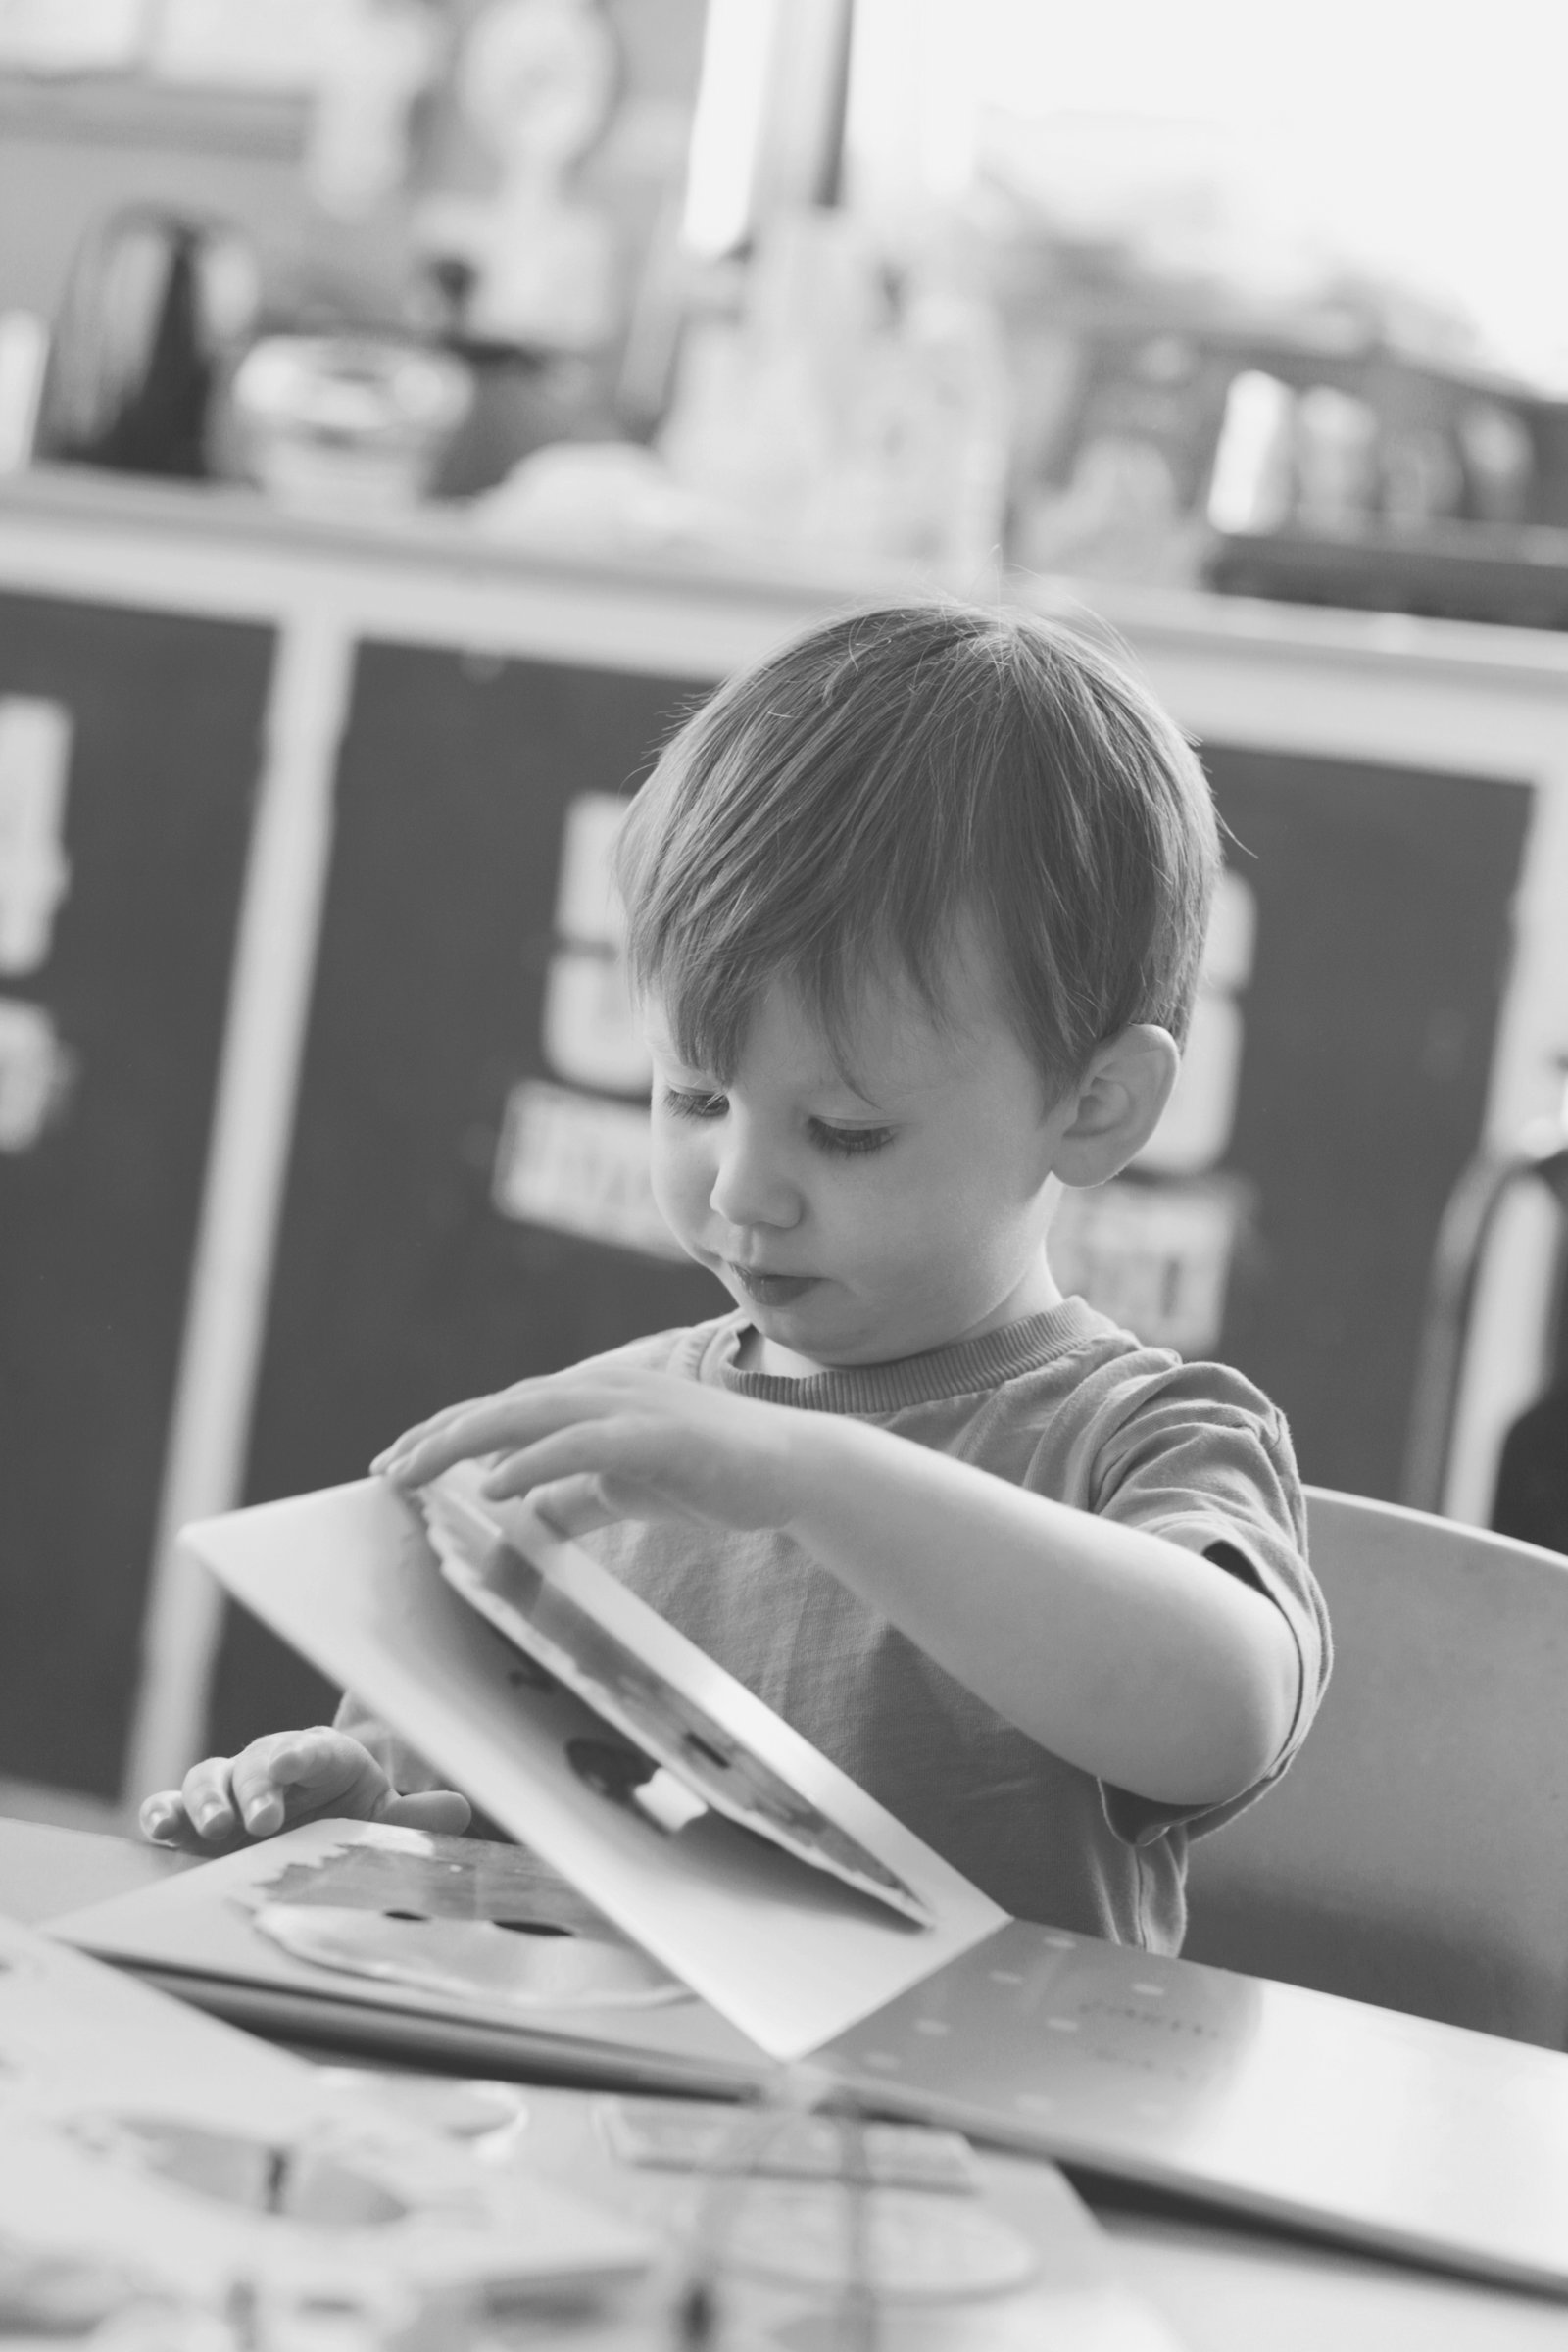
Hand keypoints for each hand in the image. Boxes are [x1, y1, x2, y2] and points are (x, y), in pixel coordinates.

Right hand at [138, 1728, 471, 1852]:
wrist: (314, 1832)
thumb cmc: (351, 1819)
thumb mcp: (384, 1820)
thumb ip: (415, 1819)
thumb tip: (459, 1809)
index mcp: (324, 1760)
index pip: (315, 1750)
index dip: (304, 1754)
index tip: (295, 1764)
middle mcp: (272, 1768)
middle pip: (257, 1762)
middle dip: (257, 1788)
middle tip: (265, 1820)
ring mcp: (231, 1793)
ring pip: (209, 1777)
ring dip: (208, 1799)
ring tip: (215, 1828)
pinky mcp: (197, 1820)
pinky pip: (174, 1806)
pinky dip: (163, 1811)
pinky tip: (160, 1827)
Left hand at [371, 1365, 805, 1539]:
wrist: (794, 1469)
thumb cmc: (710, 1474)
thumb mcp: (624, 1487)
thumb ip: (574, 1495)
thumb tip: (522, 1513)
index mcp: (591, 1399)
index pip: (502, 1412)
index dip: (445, 1434)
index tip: (396, 1464)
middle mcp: (602, 1388)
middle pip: (500, 1407)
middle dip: (437, 1437)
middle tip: (385, 1469)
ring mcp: (630, 1405)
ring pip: (528, 1414)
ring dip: (464, 1440)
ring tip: (414, 1471)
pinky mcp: (657, 1432)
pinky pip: (581, 1443)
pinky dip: (533, 1459)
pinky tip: (493, 1484)